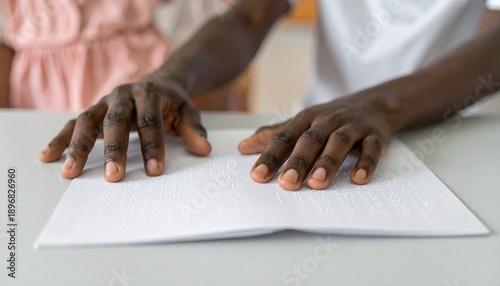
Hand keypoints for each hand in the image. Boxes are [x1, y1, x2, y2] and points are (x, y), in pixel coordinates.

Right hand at [38, 78, 211, 181]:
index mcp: (149, 93)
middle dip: (114, 149)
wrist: (159, 82)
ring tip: (70, 172)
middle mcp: (123, 95)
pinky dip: (60, 140)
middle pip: (115, 121)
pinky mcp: (94, 111)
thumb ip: (194, 130)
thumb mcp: (188, 113)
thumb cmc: (173, 103)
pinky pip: (73, 124)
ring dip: (78, 146)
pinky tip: (49, 156)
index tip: (155, 171)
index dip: (152, 146)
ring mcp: (105, 102)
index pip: (150, 121)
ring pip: (87, 121)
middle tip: (113, 176)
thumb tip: (203, 149)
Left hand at [238, 94, 396, 190]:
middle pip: (310, 140)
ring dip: (328, 163)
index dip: (270, 156)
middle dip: (298, 162)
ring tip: (317, 184)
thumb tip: (243, 147)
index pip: (284, 138)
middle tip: (287, 183)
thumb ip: (274, 135)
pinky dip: (365, 163)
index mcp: (306, 119)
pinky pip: (371, 149)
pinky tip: (357, 179)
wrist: (374, 103)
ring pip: (339, 143)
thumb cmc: (330, 118)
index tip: (257, 176)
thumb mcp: (301, 123)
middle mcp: (327, 121)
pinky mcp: (375, 136)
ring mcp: (352, 127)